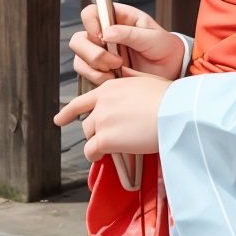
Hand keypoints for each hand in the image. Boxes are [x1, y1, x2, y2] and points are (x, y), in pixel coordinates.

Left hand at [54, 70, 170, 159]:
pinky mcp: (104, 139)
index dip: (68, 112)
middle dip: (96, 131)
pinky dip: (95, 156)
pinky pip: (91, 152)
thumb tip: (126, 77)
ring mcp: (101, 121)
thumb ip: (130, 82)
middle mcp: (101, 103)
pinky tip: (103, 158)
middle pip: (88, 122)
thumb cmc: (170, 98)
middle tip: (108, 139)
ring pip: (89, 137)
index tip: (59, 119)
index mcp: (110, 88)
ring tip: (111, 149)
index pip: (81, 101)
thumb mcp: (147, 82)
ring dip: (98, 143)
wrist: (176, 112)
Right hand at [69, 2, 186, 84]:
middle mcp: (105, 34)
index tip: (103, 37)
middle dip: (93, 53)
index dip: (91, 23)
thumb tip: (107, 32)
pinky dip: (98, 79)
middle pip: (79, 39)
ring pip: (80, 58)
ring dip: (96, 68)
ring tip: (117, 70)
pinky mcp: (101, 70)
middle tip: (114, 60)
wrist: (172, 70)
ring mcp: (101, 53)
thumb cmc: (165, 48)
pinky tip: (115, 78)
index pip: (91, 13)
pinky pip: (87, 74)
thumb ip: (131, 34)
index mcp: (118, 18)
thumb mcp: (153, 38)